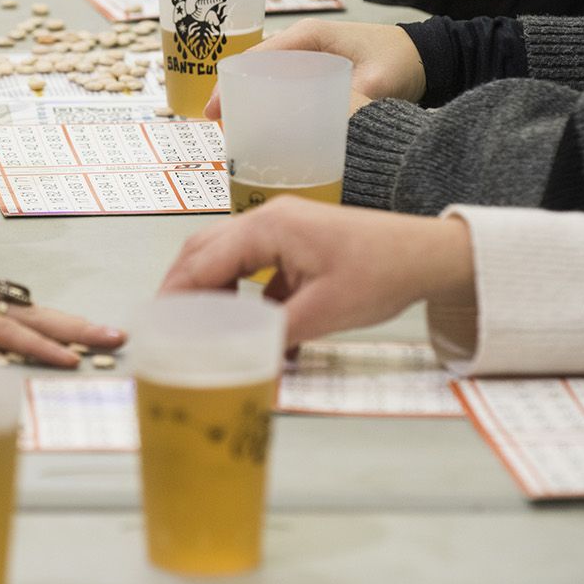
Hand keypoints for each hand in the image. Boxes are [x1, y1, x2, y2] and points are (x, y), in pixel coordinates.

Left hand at [0, 236, 124, 368]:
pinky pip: (5, 308)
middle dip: (71, 328)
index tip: (73, 361)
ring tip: (98, 332)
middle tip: (115, 337)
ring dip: (60, 321)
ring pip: (20, 309)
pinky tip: (51, 324)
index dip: (37, 347)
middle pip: (24, 314)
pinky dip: (35, 316)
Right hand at [159, 198, 473, 346]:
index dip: (176, 293)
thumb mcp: (324, 312)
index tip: (155, 323)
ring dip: (209, 286)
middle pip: (205, 249)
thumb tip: (242, 364)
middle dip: (181, 285)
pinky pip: (252, 263)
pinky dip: (238, 289)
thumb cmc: (381, 273)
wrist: (427, 254)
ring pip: (226, 254)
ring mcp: (281, 227)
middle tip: (163, 324)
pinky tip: (241, 320)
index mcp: (269, 228)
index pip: (205, 260)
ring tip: (194, 324)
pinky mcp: (296, 242)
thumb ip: (276, 336)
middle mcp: (268, 219)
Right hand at [203, 19, 422, 119]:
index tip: (215, 111)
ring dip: (247, 97)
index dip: (231, 83)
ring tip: (232, 127)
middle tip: (219, 124)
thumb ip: (350, 102)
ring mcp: (306, 53)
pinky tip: (260, 121)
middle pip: (253, 66)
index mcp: (309, 35)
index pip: (257, 57)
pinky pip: (279, 81)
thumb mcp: (378, 82)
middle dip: (232, 93)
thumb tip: (323, 127)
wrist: (426, 56)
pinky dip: (266, 98)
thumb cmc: (403, 60)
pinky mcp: (313, 67)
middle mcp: (301, 40)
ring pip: (263, 74)